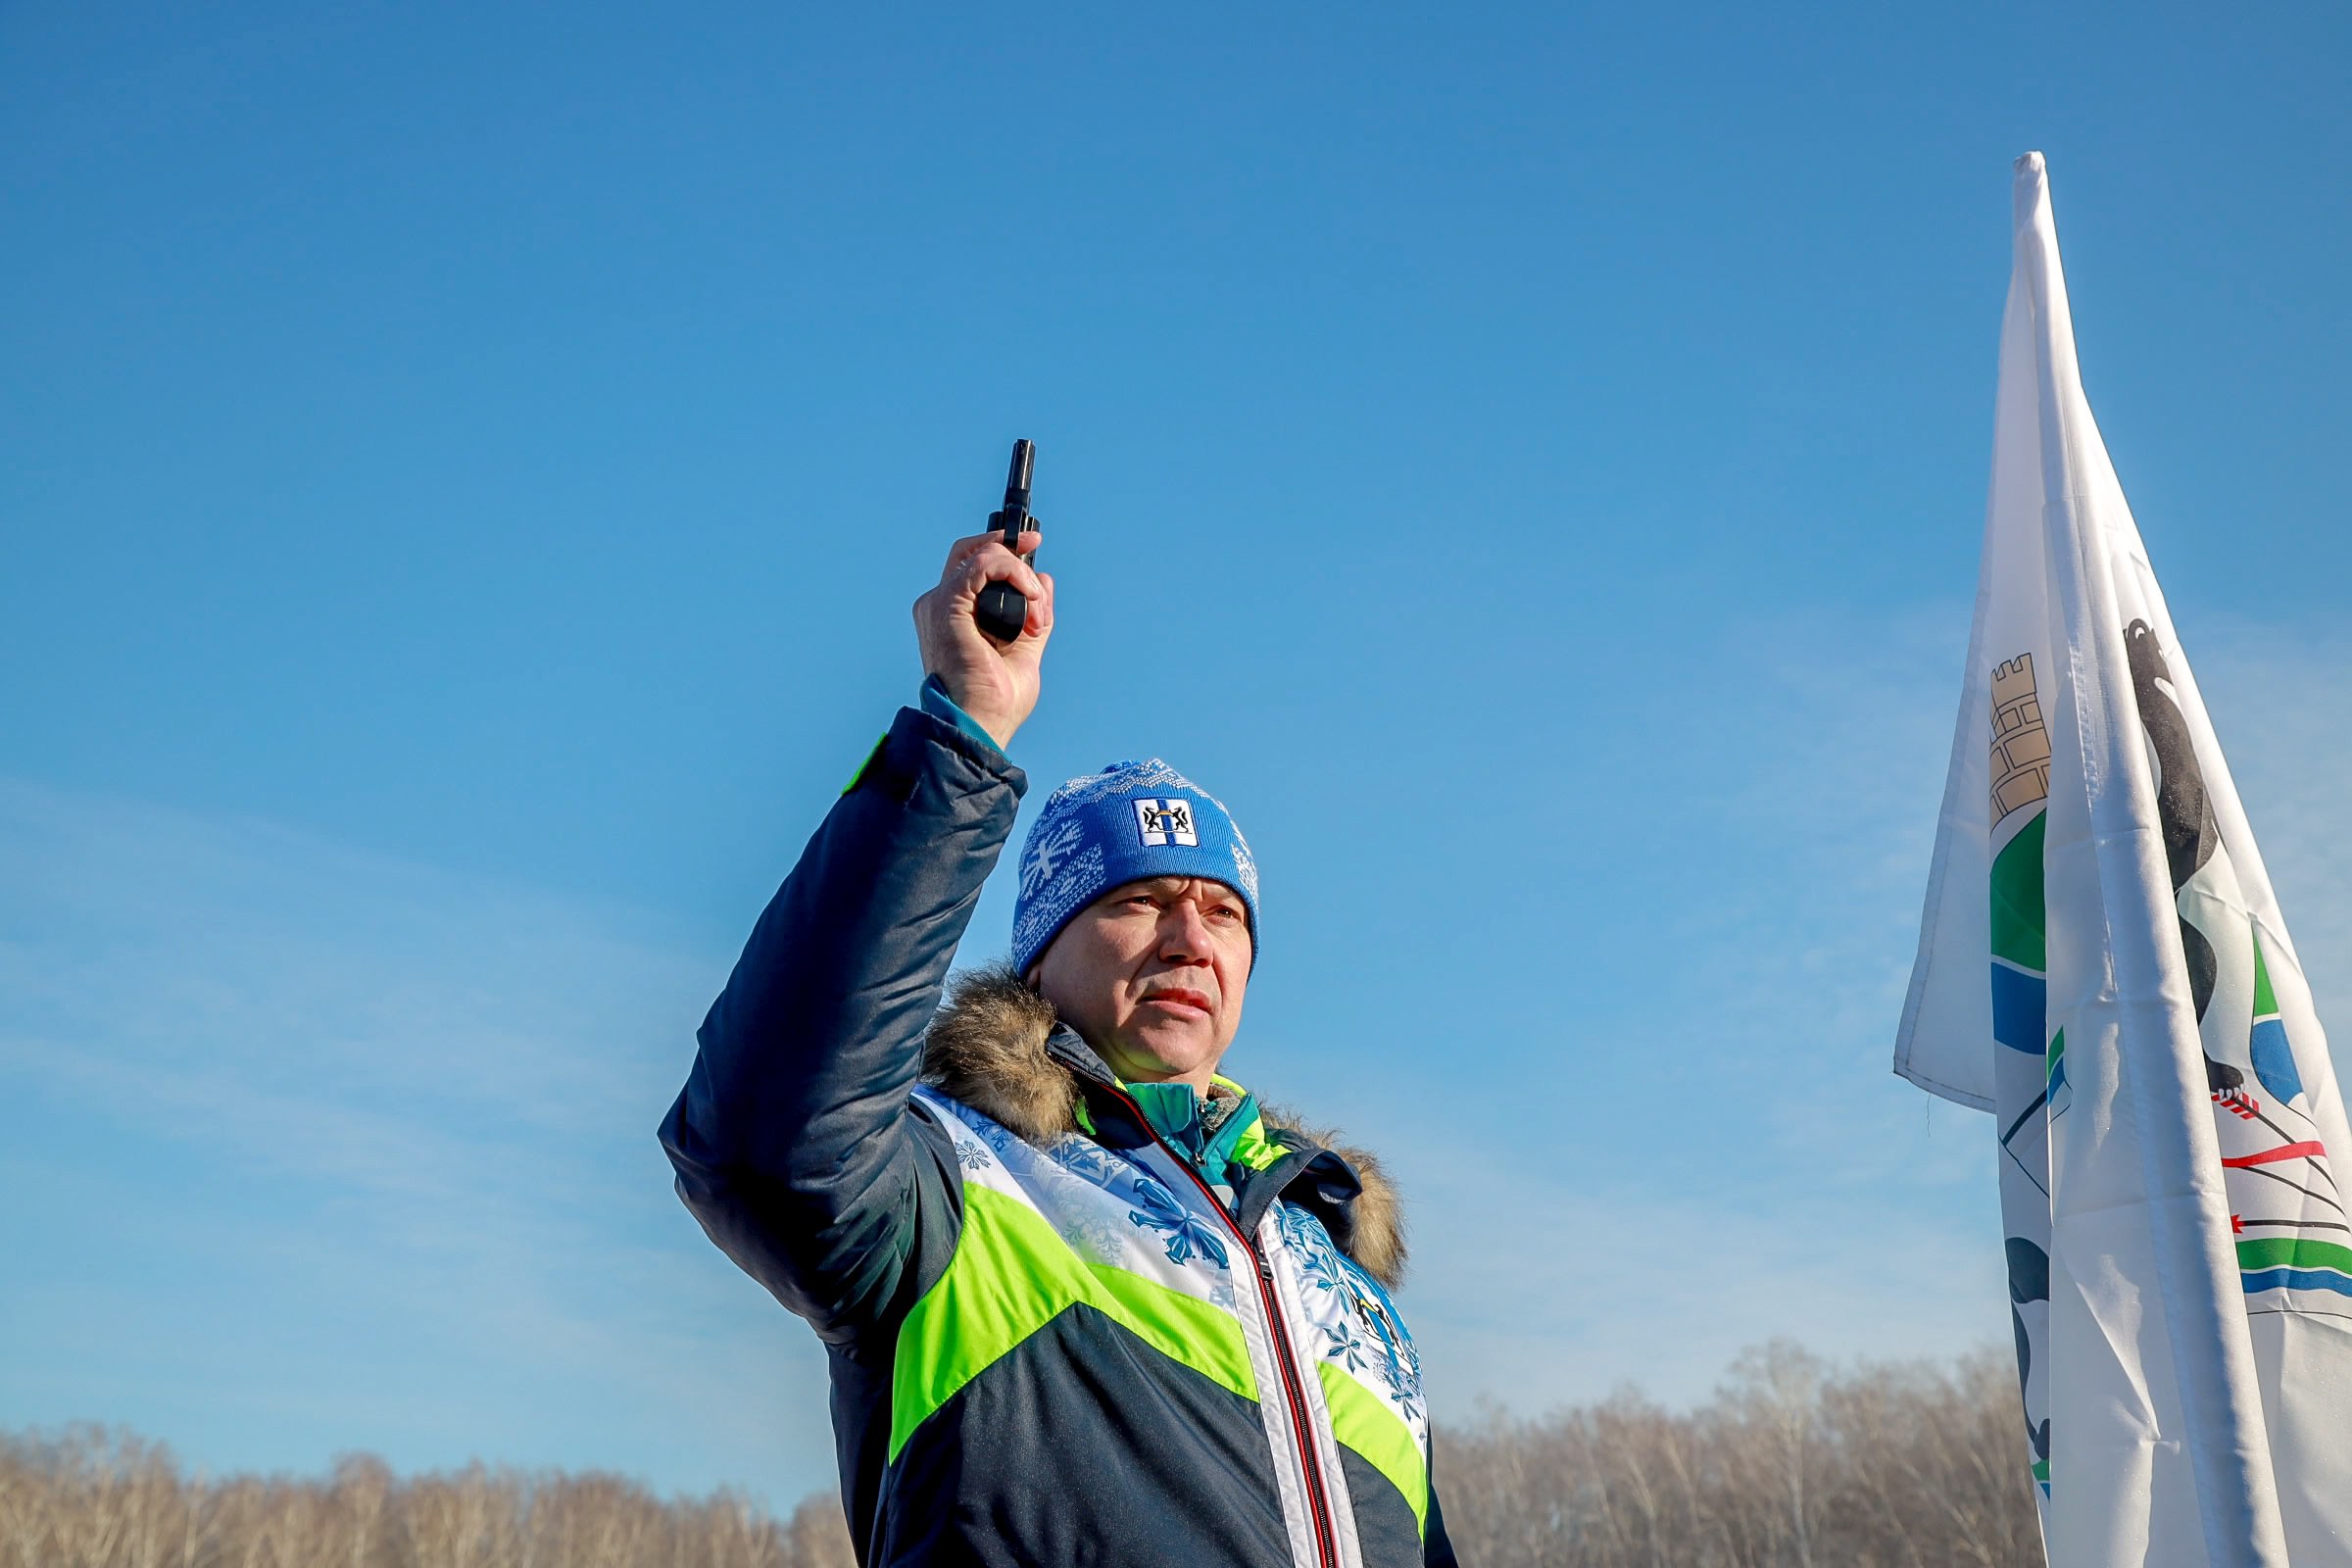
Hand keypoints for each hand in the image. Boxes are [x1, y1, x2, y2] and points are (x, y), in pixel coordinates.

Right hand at [913, 529, 1053, 748]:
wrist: (978, 723)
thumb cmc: (995, 701)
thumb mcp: (1025, 649)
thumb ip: (1034, 615)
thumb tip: (1043, 580)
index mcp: (952, 616)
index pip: (971, 568)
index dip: (1002, 551)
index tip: (1033, 548)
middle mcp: (939, 606)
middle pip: (971, 552)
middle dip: (1007, 545)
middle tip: (1035, 545)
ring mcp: (940, 603)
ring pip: (982, 556)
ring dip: (1021, 577)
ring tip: (1037, 616)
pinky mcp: (947, 604)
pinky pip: (983, 565)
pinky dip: (1013, 573)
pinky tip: (1030, 597)